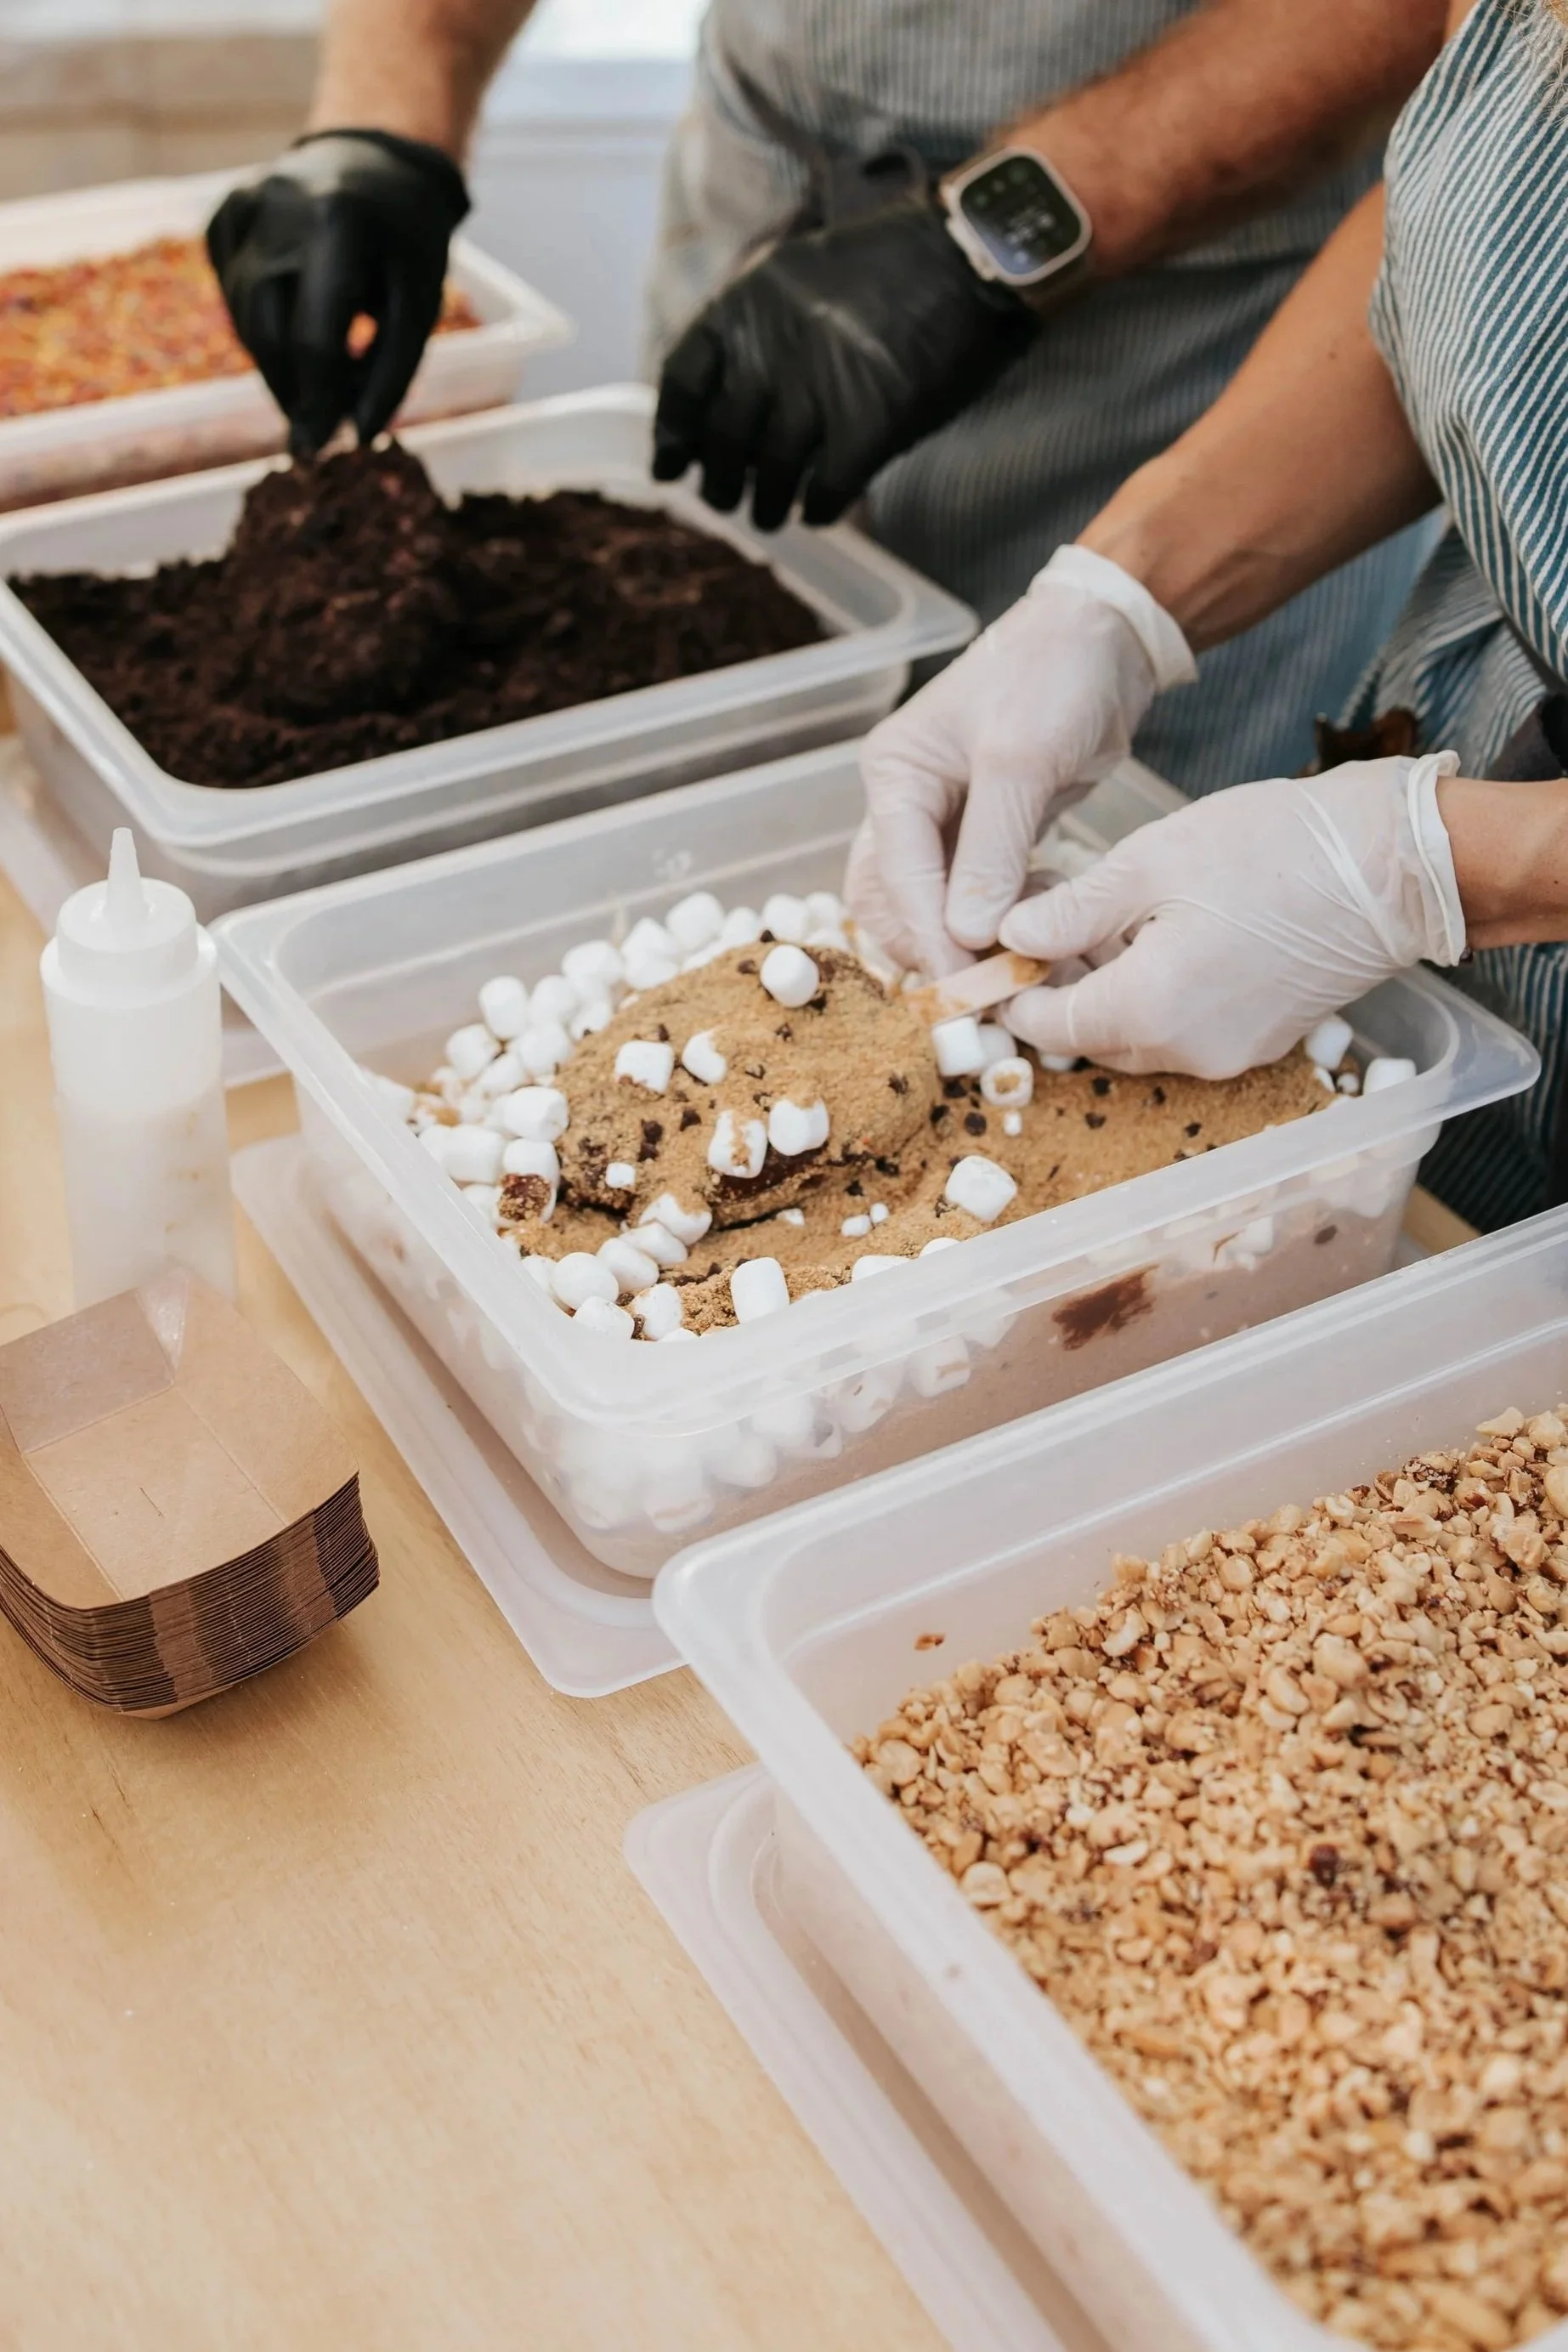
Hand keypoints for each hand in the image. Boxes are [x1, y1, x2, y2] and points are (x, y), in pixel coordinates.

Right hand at [207, 130, 469, 456]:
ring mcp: (240, 206)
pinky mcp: (221, 215)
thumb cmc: (407, 240)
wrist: (374, 159)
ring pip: (245, 318)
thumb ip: (391, 372)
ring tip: (317, 377)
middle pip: (268, 332)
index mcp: (336, 221)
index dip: (316, 401)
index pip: (313, 337)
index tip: (317, 451)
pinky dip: (262, 324)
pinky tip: (293, 319)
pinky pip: (233, 293)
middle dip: (291, 391)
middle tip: (315, 430)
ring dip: (278, 364)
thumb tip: (355, 437)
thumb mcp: (419, 302)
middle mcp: (276, 207)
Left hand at [651, 194, 1034, 532]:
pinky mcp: (870, 424)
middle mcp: (774, 346)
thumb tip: (735, 399)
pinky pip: (828, 489)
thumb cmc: (894, 264)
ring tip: (770, 517)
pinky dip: (819, 508)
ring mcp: (821, 387)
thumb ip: (764, 329)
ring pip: (771, 472)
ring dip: (766, 505)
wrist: (974, 252)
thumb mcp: (803, 273)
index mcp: (749, 301)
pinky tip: (820, 510)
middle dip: (718, 480)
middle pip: (724, 435)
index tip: (670, 465)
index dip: (673, 430)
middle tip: (724, 501)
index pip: (685, 376)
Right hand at [848, 547, 1195, 974]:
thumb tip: (966, 934)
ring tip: (1017, 961)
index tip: (967, 986)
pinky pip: (975, 899)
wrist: (1107, 640)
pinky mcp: (985, 836)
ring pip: (933, 909)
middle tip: (985, 989)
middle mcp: (908, 803)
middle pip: (895, 903)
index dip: (931, 936)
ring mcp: (944, 823)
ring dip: (967, 944)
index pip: (899, 875)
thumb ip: (990, 849)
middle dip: (935, 949)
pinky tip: (1036, 928)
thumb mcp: (1021, 759)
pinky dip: (999, 924)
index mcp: (896, 776)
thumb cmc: (1056, 676)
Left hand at [997, 754, 1465, 1078]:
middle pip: (1086, 1037)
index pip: (1044, 1024)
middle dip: (1057, 988)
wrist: (1393, 866)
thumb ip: (1071, 910)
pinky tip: (1158, 936)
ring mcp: (1227, 1055)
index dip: (1010, 989)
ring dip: (1106, 993)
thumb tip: (1008, 936)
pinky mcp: (1260, 1044)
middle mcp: (1184, 1051)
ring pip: (1134, 1039)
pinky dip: (1156, 997)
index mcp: (1146, 1009)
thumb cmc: (1275, 849)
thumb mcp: (1152, 862)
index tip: (995, 948)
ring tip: (1100, 920)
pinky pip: (1183, 1032)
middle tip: (1043, 920)